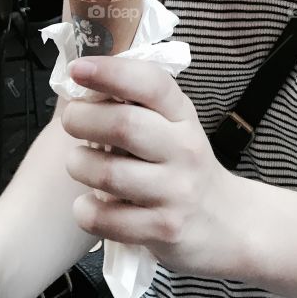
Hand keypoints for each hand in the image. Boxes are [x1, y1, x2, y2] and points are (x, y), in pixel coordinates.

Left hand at [62, 58, 242, 279]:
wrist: (225, 222)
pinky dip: (85, 210)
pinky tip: (88, 203)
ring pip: (108, 173)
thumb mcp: (172, 126)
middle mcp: (184, 149)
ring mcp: (175, 191)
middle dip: (82, 119)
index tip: (78, 68)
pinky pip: (106, 219)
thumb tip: (81, 82)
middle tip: (71, 121)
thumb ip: (136, 107)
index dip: (111, 72)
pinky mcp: (163, 229)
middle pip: (124, 126)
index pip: (150, 83)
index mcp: (183, 115)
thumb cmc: (183, 165)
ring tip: (79, 163)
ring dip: (79, 165)